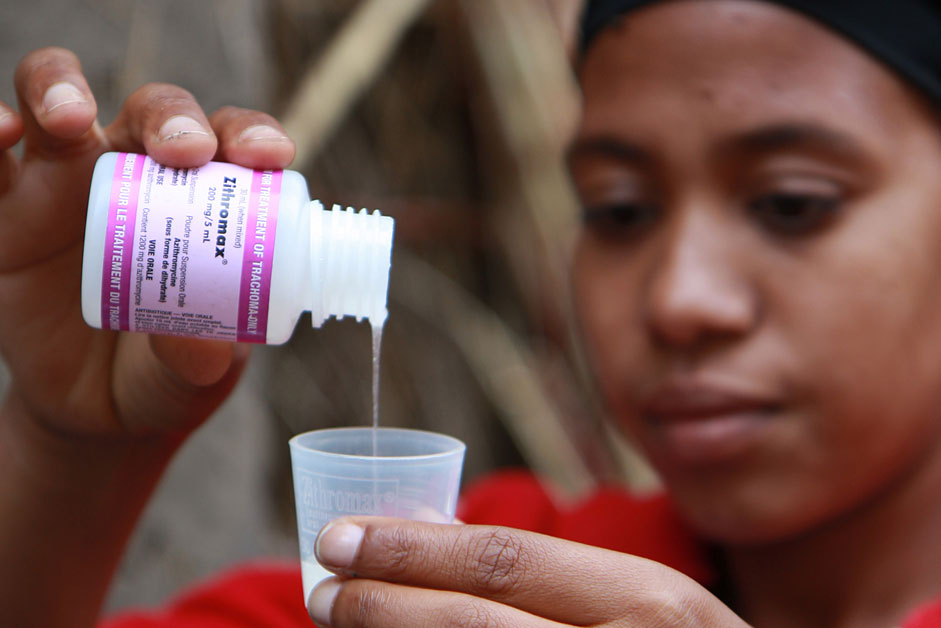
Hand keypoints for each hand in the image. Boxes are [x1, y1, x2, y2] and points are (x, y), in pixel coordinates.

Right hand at [0, 46, 294, 436]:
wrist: (98, 412)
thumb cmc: (169, 376)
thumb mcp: (196, 375)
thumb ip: (200, 359)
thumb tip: (201, 344)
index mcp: (206, 200)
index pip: (233, 144)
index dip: (252, 134)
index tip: (269, 157)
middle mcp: (139, 176)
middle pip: (155, 113)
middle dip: (172, 118)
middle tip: (185, 151)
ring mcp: (67, 185)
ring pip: (57, 103)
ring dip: (61, 90)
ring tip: (69, 117)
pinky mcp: (10, 210)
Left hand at [309, 517, 749, 626]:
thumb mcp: (644, 608)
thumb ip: (557, 579)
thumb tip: (432, 540)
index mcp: (647, 602)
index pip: (504, 561)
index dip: (411, 549)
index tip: (341, 538)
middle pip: (472, 624)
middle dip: (381, 604)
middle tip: (321, 586)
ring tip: (340, 621)